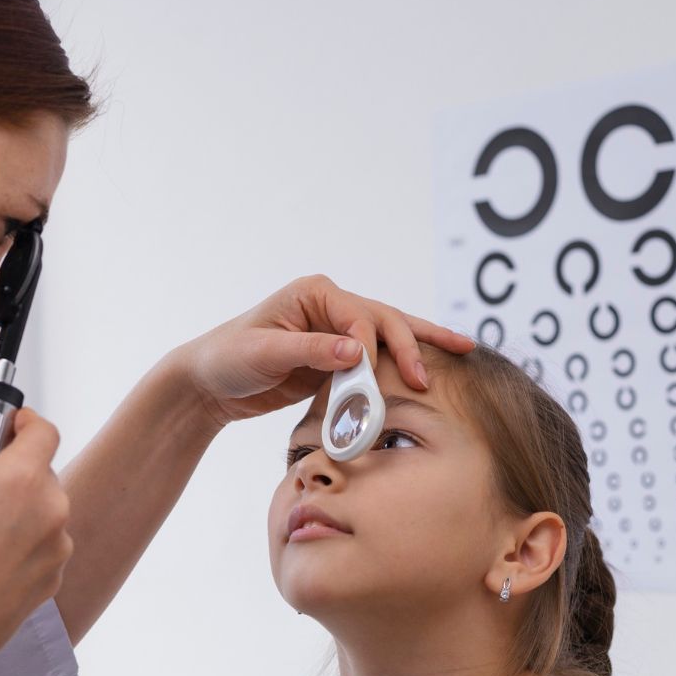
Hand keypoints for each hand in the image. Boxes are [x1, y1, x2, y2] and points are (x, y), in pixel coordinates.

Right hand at [0, 408, 73, 671]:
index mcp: (21, 481)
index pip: (44, 430)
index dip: (25, 422)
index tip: (5, 425)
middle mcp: (51, 512)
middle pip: (41, 470)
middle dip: (10, 468)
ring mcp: (56, 550)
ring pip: (43, 509)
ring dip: (17, 507)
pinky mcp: (51, 580)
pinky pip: (42, 544)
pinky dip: (21, 541)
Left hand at [171, 274, 476, 428]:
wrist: (209, 382)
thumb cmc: (229, 359)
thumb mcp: (264, 354)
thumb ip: (311, 351)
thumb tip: (358, 351)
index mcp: (315, 293)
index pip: (359, 317)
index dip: (370, 348)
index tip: (369, 380)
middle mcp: (332, 305)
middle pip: (385, 320)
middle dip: (410, 347)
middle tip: (426, 380)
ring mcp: (338, 329)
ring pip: (391, 334)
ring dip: (424, 345)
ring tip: (465, 351)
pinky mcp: (339, 357)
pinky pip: (379, 359)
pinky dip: (405, 362)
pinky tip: (434, 368)